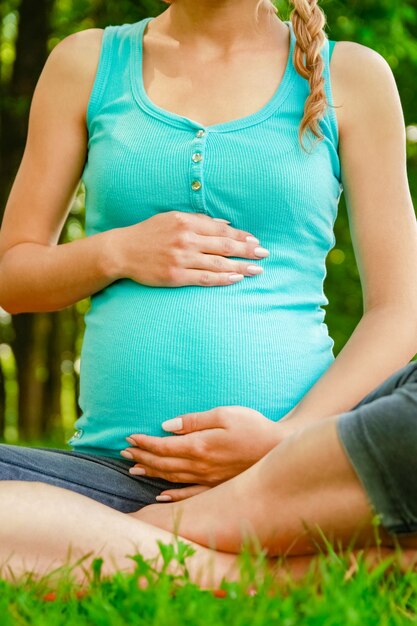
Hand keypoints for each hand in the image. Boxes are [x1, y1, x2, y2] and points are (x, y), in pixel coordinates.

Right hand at [108, 211, 268, 286]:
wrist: (122, 251)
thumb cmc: (148, 234)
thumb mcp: (171, 218)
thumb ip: (198, 221)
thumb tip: (226, 224)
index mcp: (186, 222)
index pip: (221, 229)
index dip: (241, 235)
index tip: (256, 241)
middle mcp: (185, 239)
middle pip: (225, 245)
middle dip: (248, 250)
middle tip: (265, 254)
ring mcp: (181, 258)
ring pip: (218, 263)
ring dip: (241, 267)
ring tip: (257, 270)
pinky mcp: (175, 276)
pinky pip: (204, 278)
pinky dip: (222, 278)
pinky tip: (236, 278)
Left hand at [121, 406, 285, 491]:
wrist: (279, 449)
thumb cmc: (253, 426)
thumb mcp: (224, 414)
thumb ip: (195, 421)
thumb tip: (167, 426)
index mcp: (200, 446)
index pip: (164, 447)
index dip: (145, 443)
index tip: (129, 437)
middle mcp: (201, 466)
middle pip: (164, 464)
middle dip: (142, 457)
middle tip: (124, 452)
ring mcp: (209, 479)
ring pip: (172, 478)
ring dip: (151, 473)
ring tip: (133, 469)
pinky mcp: (218, 486)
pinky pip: (190, 494)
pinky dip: (173, 496)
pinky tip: (161, 496)